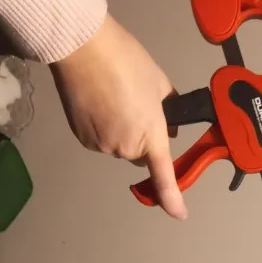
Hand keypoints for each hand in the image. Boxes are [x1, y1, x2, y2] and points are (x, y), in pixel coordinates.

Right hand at [51, 15, 186, 218]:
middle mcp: (126, 148)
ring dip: (122, 131)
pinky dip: (103, 127)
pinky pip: (101, 140)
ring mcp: (102, 146)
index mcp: (151, 135)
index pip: (163, 176)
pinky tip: (98, 103)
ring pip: (120, 147)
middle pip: (140, 154)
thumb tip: (168, 126)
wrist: (83, 48)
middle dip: (144, 138)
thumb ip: (169, 109)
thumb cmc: (126, 60)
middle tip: (137, 105)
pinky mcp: (82, 138)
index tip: (179, 214)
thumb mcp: (159, 83)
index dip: (172, 198)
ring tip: (114, 98)